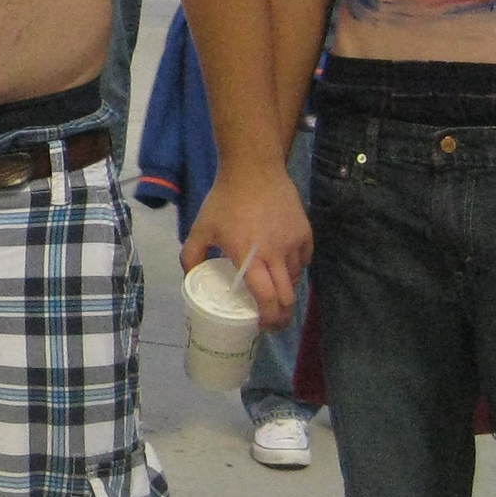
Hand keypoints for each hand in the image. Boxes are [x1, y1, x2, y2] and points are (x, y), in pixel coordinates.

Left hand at [180, 163, 310, 329]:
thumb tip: (190, 278)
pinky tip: (283, 267)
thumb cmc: (225, 200)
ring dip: (286, 289)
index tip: (263, 327)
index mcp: (250, 257)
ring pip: (296, 279)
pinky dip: (295, 269)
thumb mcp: (201, 228)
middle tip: (273, 320)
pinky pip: (304, 260)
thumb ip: (191, 256)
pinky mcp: (306, 233)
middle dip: (282, 315)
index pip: (267, 298)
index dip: (268, 318)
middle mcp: (276, 255)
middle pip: (288, 297)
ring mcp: (294, 243)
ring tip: (273, 290)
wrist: (254, 169)